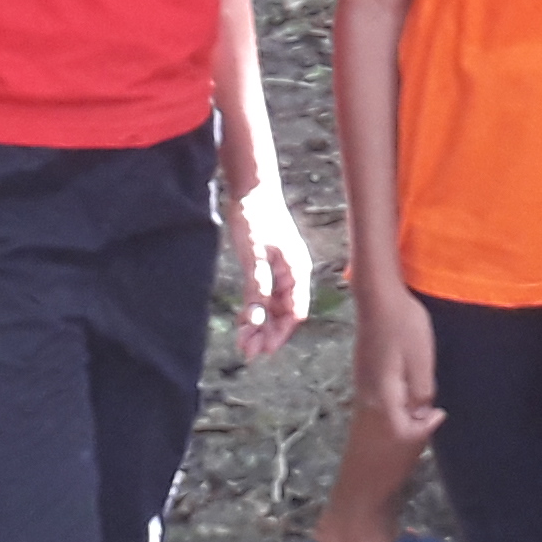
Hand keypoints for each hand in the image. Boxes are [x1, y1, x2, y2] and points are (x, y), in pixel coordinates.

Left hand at [221, 175, 310, 360]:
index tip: (263, 350)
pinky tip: (243, 323)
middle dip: (269, 334)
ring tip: (243, 342)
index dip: (280, 333)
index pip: (295, 312)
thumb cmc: (254, 217)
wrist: (252, 190)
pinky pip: (266, 298)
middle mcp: (294, 274)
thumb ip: (256, 288)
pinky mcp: (271, 268)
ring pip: (275, 308)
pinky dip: (256, 312)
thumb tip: (256, 321)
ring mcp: (283, 271)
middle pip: (286, 314)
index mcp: (297, 270)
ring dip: (262, 326)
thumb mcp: (253, 254)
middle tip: (247, 352)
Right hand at [354, 282, 443, 447]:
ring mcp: (363, 382)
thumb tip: (422, 414)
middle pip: (391, 424)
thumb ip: (422, 392)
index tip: (439, 412)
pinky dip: (398, 397)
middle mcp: (367, 393)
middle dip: (415, 422)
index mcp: (383, 394)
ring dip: (407, 409)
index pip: (399, 431)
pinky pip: (382, 397)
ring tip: (424, 390)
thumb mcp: (422, 359)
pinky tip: (409, 378)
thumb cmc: (403, 325)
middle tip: (434, 405)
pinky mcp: (364, 372)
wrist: (379, 297)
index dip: (422, 429)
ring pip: (386, 410)